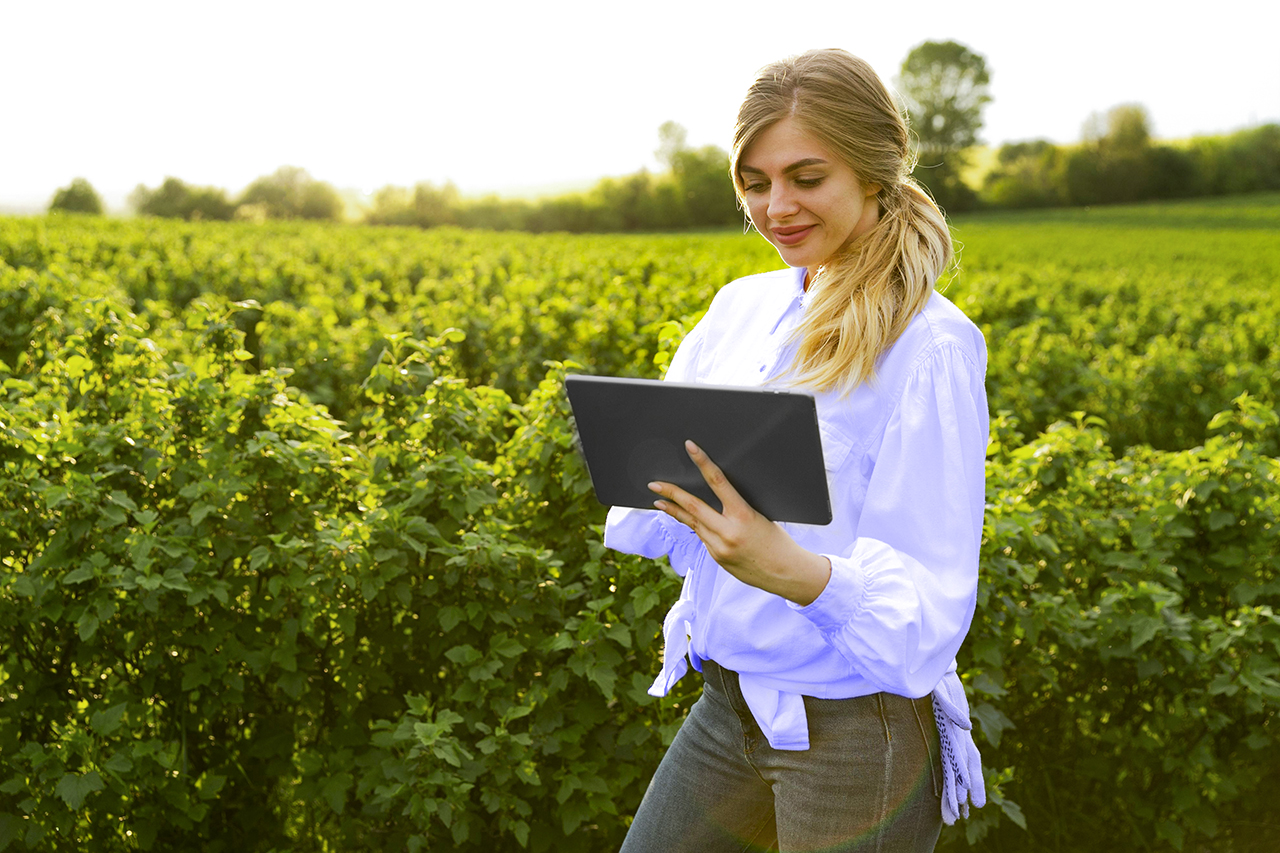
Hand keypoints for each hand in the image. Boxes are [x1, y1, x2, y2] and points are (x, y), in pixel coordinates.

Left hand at [649, 440, 830, 605]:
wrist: (785, 574)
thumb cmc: (778, 541)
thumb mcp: (761, 516)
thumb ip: (737, 507)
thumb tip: (717, 495)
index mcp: (743, 515)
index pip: (717, 482)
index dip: (702, 462)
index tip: (690, 447)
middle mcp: (727, 532)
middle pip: (692, 507)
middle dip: (670, 493)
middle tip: (654, 484)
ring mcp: (719, 548)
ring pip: (693, 523)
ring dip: (676, 511)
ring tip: (660, 501)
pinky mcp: (716, 558)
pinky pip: (702, 537)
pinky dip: (697, 526)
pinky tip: (690, 520)